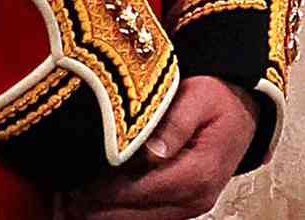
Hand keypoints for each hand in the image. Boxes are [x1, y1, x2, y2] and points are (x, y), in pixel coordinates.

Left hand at [65, 75, 257, 219]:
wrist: (244, 112)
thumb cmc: (218, 99)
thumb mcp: (200, 97)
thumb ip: (174, 122)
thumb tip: (149, 152)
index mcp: (198, 174)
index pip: (136, 192)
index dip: (99, 190)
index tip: (69, 179)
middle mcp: (194, 201)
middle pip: (129, 216)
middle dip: (91, 206)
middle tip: (60, 190)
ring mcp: (187, 210)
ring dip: (98, 213)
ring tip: (67, 197)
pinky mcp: (180, 211)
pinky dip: (114, 212)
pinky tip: (90, 200)